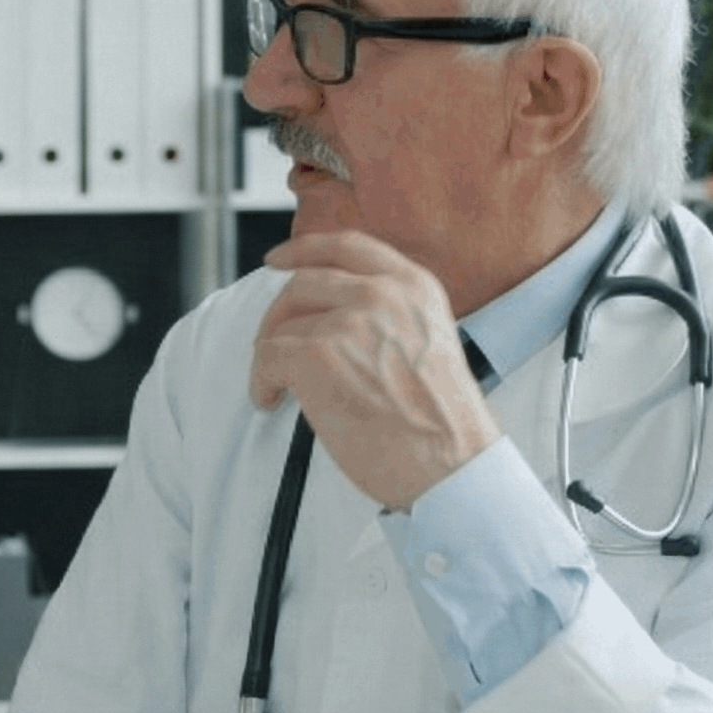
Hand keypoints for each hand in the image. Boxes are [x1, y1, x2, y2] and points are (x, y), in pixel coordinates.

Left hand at [250, 231, 502, 510]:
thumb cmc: (439, 423)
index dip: (304, 250)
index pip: (347, 247)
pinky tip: (270, 400)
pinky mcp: (317, 353)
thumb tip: (326, 315)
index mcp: (414, 287)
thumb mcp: (426, 343)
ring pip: (283, 324)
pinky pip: (267, 356)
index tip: (277, 260)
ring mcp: (349, 320)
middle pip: (304, 283)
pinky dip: (261, 381)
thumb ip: (388, 317)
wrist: (451, 466)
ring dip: (270, 355)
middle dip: (278, 315)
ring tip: (277, 387)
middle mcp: (383, 293)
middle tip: (270, 345)